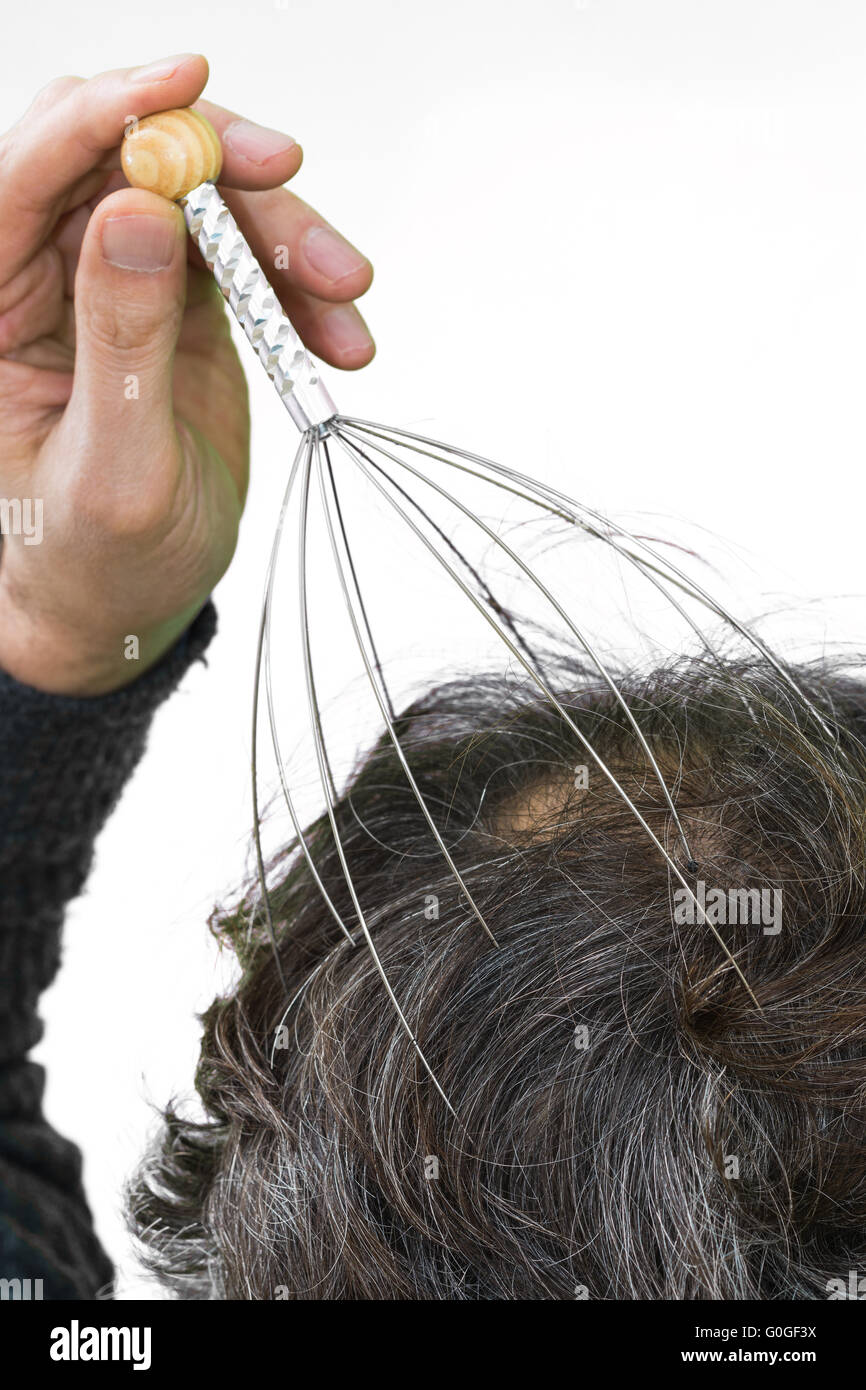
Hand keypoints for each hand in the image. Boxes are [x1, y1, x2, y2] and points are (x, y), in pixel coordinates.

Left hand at [0, 53, 373, 693]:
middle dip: (217, 163)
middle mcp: (51, 274)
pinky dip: (301, 286)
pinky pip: (247, 257)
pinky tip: (339, 336)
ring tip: (344, 298)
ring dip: (283, 233)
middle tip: (292, 181)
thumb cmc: (94, 557)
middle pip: (129, 159)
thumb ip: (122, 341)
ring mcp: (123, 281)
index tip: (185, 85)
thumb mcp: (113, 466)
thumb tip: (140, 211)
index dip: (108, 113)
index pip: (33, 170)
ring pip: (202, 200)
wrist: (132, 605)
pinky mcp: (183, 302)